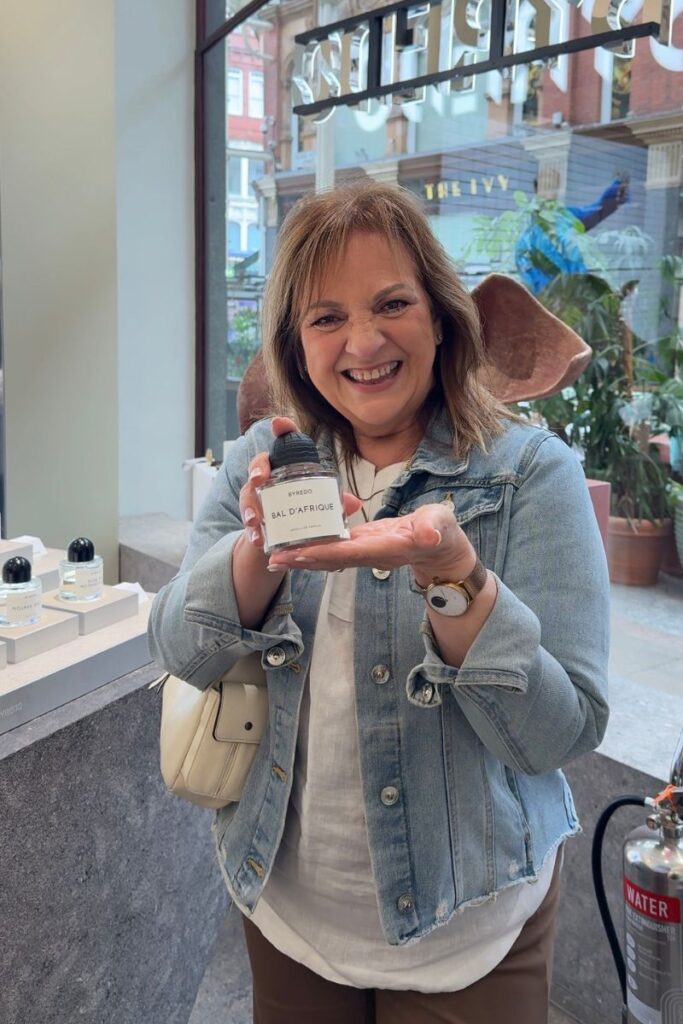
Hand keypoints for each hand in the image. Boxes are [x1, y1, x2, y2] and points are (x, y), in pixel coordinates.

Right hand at [239, 416, 361, 552]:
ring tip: (256, 519)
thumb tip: (354, 503)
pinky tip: (258, 539)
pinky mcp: (252, 518)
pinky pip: (248, 521)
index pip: (284, 443)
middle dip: (257, 469)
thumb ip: (335, 502)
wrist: (281, 537)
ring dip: (250, 506)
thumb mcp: (319, 503)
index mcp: (286, 467)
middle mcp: (267, 477)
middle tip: (259, 479)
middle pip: (258, 465)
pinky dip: (252, 531)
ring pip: (247, 494)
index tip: (279, 423)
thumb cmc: (300, 509)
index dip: (282, 430)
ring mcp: (256, 497)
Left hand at [267, 502, 476, 581]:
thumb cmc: (441, 533)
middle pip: (329, 559)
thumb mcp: (441, 527)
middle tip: (271, 558)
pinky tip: (294, 543)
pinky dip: (313, 547)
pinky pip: (333, 548)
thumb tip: (430, 535)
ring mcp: (364, 552)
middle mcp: (369, 554)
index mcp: (385, 548)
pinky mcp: (361, 545)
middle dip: (301, 559)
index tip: (298, 552)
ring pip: (327, 556)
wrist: (442, 548)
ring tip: (273, 555)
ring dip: (301, 557)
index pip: (349, 552)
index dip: (322, 552)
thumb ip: (435, 530)